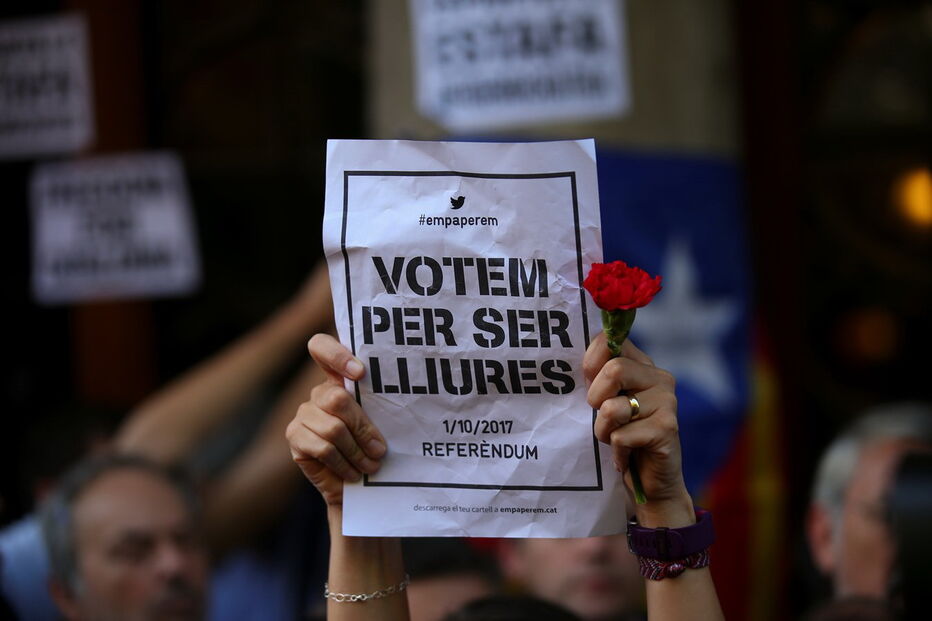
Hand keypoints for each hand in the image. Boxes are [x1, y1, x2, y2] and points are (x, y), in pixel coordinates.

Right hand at [285, 334, 386, 506]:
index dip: (336, 354)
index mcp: (339, 379)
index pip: (321, 347)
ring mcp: (303, 413)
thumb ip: (380, 409)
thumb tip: (396, 408)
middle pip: (337, 398)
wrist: (353, 485)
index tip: (360, 373)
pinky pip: (322, 448)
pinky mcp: (294, 436)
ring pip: (333, 428)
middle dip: (363, 428)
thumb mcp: (381, 425)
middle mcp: (319, 393)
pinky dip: (343, 463)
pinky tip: (353, 473)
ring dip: (357, 452)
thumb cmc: (372, 449)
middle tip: (380, 450)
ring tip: (371, 466)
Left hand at [584, 333, 693, 526]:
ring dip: (603, 431)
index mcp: (643, 365)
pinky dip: (616, 451)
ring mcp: (667, 402)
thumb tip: (579, 355)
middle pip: (613, 370)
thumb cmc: (622, 437)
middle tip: (604, 418)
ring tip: (617, 439)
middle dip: (595, 400)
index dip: (591, 362)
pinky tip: (628, 456)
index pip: (610, 341)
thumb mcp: (606, 402)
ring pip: (612, 408)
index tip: (590, 384)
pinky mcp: (667, 428)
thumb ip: (598, 377)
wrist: (651, 483)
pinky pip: (620, 436)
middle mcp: (660, 378)